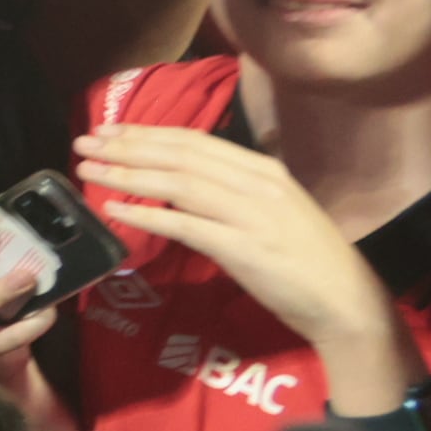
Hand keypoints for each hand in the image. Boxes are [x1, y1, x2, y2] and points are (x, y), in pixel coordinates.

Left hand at [74, 125, 408, 410]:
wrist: (346, 300)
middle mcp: (257, 184)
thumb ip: (228, 191)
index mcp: (263, 169)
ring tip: (89, 170)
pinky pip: (186, 226)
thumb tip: (175, 181)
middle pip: (179, 156)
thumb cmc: (306, 257)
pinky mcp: (244, 249)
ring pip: (177, 184)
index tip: (109, 130)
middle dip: (127, 147)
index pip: (194, 141)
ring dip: (127, 175)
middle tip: (84, 142)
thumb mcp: (270, 209)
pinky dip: (148, 217)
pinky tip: (117, 212)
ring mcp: (251, 215)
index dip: (146, 133)